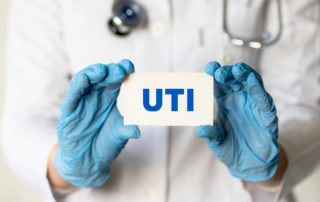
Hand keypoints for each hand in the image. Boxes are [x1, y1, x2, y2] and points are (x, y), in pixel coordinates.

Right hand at [54, 59, 139, 187]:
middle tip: (119, 69)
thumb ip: (126, 129)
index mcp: (109, 98)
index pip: (115, 80)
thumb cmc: (105, 144)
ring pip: (84, 82)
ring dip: (92, 74)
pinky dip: (77, 88)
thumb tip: (137, 131)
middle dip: (109, 71)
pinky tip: (84, 80)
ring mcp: (81, 104)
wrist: (89, 162)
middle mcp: (95, 97)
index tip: (129, 66)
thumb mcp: (119, 135)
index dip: (121, 71)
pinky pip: (71, 98)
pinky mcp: (69, 114)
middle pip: (101, 78)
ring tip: (102, 70)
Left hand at [197, 62, 278, 180]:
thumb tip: (200, 130)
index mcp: (224, 101)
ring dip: (244, 75)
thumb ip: (211, 134)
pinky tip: (252, 81)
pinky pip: (263, 99)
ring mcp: (253, 105)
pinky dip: (258, 89)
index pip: (219, 83)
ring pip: (251, 84)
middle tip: (219, 72)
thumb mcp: (217, 142)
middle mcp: (239, 99)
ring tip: (237, 69)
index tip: (209, 69)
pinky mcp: (267, 114)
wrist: (249, 164)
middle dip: (227, 73)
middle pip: (234, 80)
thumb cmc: (230, 147)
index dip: (214, 74)